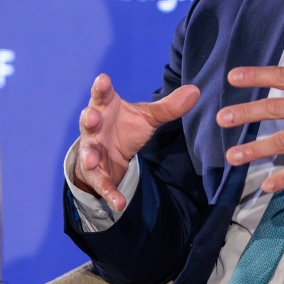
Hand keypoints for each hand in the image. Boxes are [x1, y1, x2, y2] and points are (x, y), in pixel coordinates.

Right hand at [70, 74, 201, 210]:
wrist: (110, 155)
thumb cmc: (125, 127)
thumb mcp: (147, 117)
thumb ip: (168, 107)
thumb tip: (195, 91)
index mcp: (105, 108)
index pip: (102, 95)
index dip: (101, 88)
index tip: (103, 79)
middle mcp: (95, 128)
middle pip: (88, 121)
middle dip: (89, 119)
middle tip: (91, 116)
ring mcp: (93, 151)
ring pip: (88, 152)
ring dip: (89, 155)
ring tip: (92, 158)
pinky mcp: (96, 174)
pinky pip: (101, 184)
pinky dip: (109, 193)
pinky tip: (119, 203)